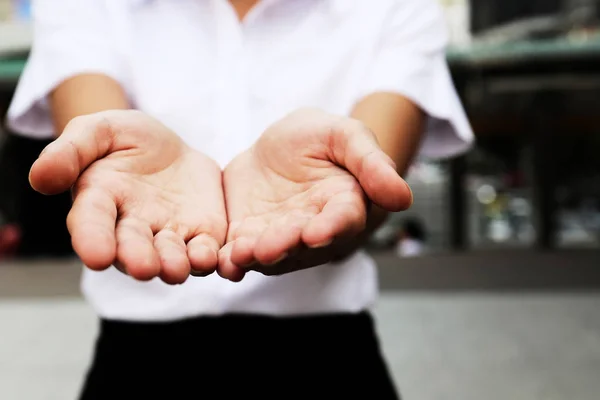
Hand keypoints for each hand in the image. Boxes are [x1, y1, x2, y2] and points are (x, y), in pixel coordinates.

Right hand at [29, 110, 226, 283]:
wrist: (169, 146)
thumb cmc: (126, 139)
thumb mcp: (98, 130)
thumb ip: (71, 151)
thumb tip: (40, 178)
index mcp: (100, 201)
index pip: (92, 223)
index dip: (93, 240)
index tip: (96, 256)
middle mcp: (132, 227)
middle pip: (133, 248)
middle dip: (137, 259)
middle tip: (144, 267)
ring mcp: (168, 235)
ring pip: (170, 257)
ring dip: (174, 265)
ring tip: (178, 268)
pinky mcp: (202, 233)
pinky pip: (206, 250)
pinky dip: (210, 258)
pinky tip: (216, 258)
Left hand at [218, 108, 411, 280]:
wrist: (279, 145)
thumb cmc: (320, 138)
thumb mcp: (345, 135)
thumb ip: (371, 163)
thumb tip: (403, 198)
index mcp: (344, 204)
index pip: (342, 220)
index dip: (331, 227)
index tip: (317, 231)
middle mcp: (315, 229)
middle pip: (303, 244)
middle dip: (286, 246)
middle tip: (269, 247)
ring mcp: (282, 237)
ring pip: (272, 254)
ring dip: (256, 258)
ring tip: (240, 254)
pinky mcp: (250, 237)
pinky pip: (242, 252)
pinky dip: (233, 259)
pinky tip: (222, 259)